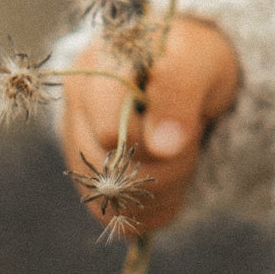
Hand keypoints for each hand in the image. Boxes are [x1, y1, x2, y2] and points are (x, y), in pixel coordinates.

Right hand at [59, 12, 239, 236]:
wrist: (184, 68)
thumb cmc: (189, 57)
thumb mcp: (197, 60)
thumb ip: (180, 90)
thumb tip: (163, 147)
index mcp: (97, 66)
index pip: (108, 130)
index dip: (153, 141)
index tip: (186, 125)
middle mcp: (77, 104)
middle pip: (110, 170)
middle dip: (167, 166)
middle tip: (193, 141)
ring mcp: (77, 141)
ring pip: (112, 199)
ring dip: (163, 190)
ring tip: (183, 158)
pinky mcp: (87, 174)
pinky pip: (114, 217)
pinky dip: (152, 210)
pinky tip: (171, 184)